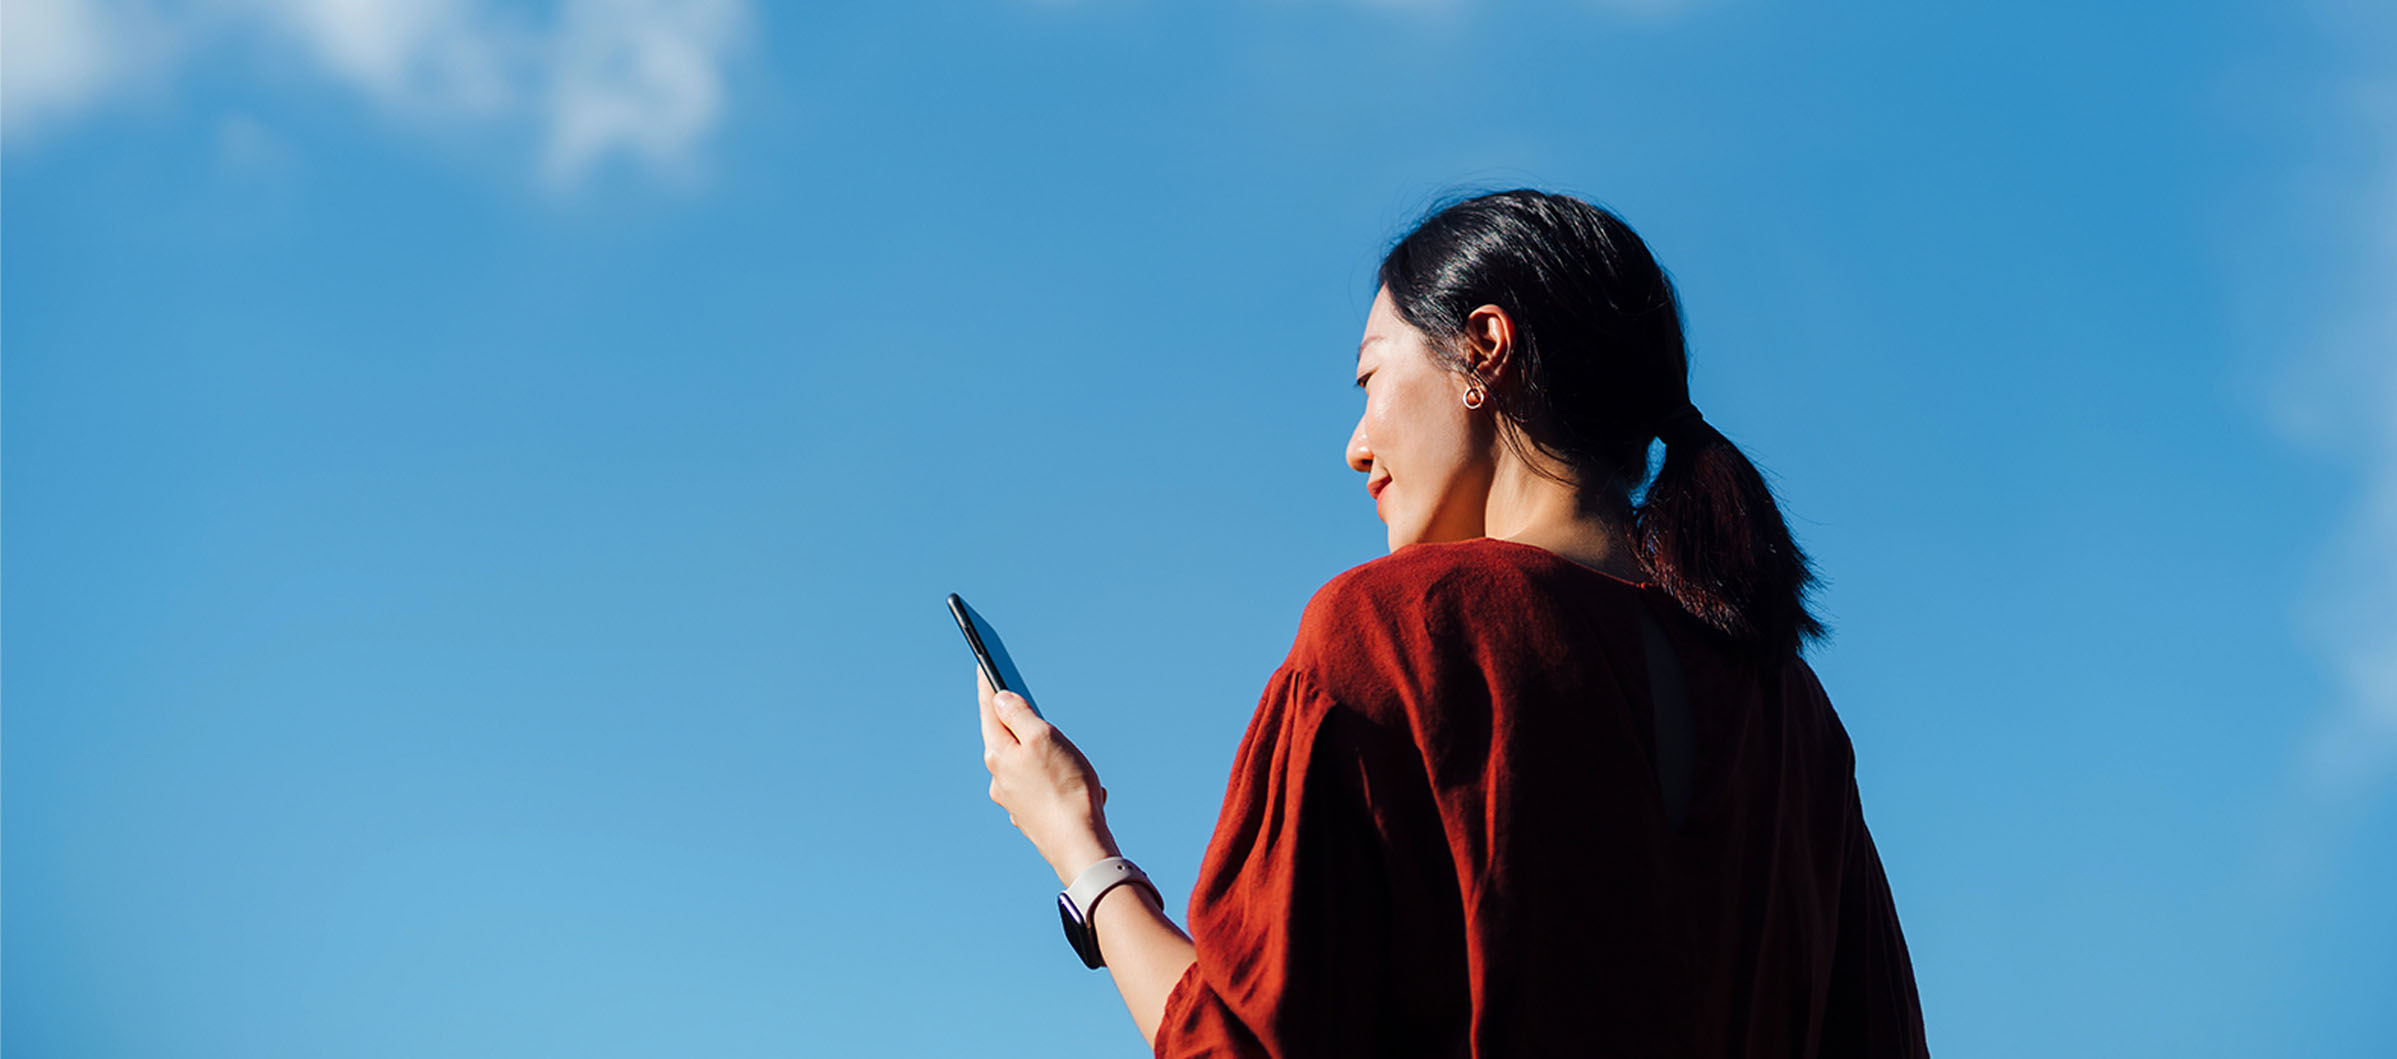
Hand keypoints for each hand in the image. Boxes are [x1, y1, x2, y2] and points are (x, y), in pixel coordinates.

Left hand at [975, 667, 1120, 885]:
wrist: (1078, 844)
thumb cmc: (1064, 788)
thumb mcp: (1042, 737)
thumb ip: (1018, 715)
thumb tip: (1000, 700)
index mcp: (998, 754)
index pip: (990, 711)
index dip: (988, 685)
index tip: (983, 665)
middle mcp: (999, 778)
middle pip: (1006, 739)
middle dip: (1022, 725)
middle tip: (1034, 710)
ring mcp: (1014, 800)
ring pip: (1027, 765)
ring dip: (1048, 757)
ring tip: (1073, 760)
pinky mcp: (1031, 816)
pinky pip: (1044, 788)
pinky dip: (1060, 782)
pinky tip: (1080, 787)